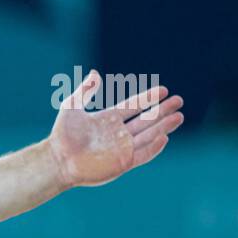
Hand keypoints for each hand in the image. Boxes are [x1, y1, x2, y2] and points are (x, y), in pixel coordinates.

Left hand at [48, 69, 184, 187]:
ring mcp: (122, 148)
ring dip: (163, 126)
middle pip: (146, 120)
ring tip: (179, 116)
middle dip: (162, 110)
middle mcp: (118, 133)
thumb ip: (84, 91)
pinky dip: (153, 147)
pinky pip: (143, 155)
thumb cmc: (62, 135)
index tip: (164, 90)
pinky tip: (164, 137)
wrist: (57, 160)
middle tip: (179, 101)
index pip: (134, 106)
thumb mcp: (72, 107)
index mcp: (108, 119)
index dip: (148, 98)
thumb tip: (95, 73)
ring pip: (148, 135)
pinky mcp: (122, 163)